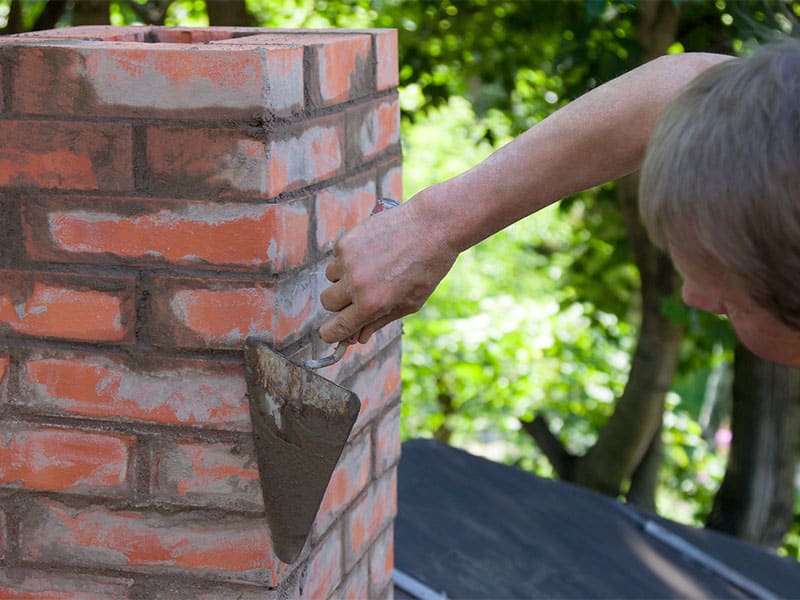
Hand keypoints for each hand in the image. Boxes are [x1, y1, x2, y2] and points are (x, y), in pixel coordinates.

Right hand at [319, 190, 457, 342]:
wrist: (432, 226)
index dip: (330, 333)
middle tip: (357, 296)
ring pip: (330, 278)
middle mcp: (356, 284)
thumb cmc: (427, 268)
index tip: (330, 332)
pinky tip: (372, 251)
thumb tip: (359, 338)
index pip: (336, 328)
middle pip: (327, 303)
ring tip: (371, 267)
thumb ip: (380, 321)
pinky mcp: (346, 240)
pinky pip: (337, 256)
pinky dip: (349, 257)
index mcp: (372, 305)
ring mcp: (348, 260)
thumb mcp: (410, 303)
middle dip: (339, 304)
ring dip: (344, 278)